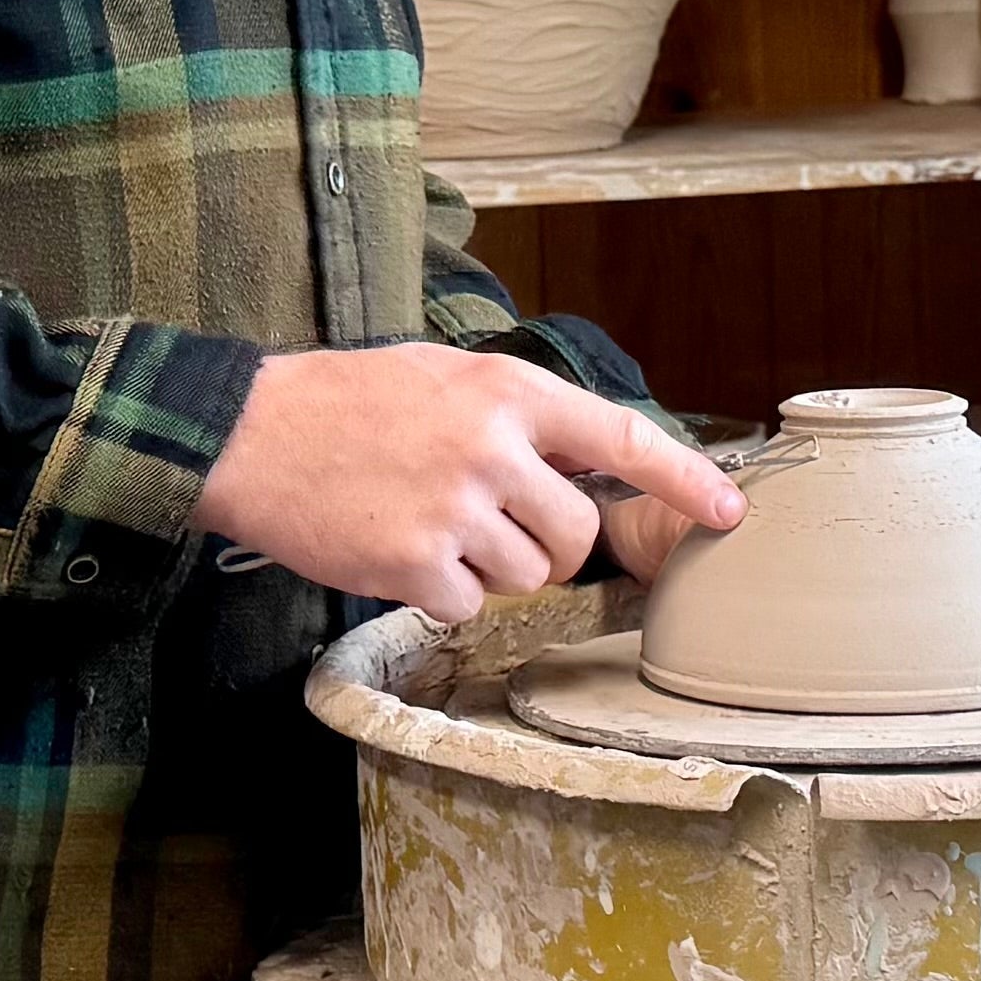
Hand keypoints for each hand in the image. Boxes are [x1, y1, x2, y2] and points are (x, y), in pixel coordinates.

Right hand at [197, 344, 741, 618]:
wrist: (251, 434)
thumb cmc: (345, 401)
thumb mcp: (442, 375)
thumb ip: (513, 414)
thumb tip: (580, 458)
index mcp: (507, 392)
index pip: (622, 436)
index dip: (685, 479)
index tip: (729, 511)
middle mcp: (492, 447)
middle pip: (578, 533)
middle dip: (548, 544)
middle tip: (491, 523)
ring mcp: (456, 509)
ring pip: (528, 575)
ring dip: (490, 568)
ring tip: (428, 524)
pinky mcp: (416, 564)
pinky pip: (470, 605)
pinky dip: (442, 592)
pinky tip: (398, 551)